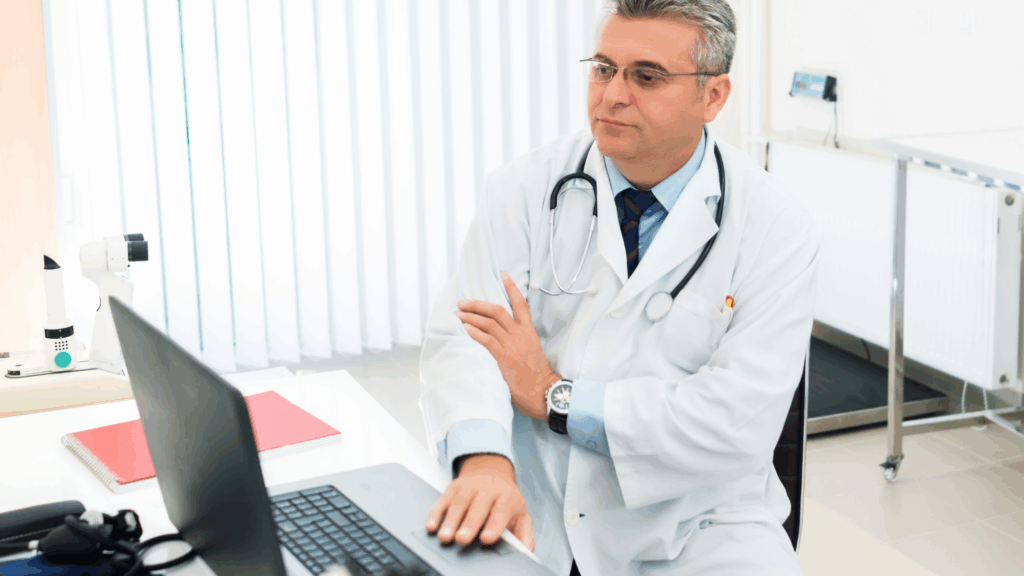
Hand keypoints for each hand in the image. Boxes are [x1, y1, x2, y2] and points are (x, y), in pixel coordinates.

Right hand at [425, 454, 534, 550]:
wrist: (491, 472)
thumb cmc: (505, 499)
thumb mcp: (520, 513)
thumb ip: (524, 533)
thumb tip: (527, 551)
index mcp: (507, 497)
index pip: (501, 510)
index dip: (494, 525)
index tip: (486, 539)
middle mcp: (488, 489)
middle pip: (478, 506)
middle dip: (469, 524)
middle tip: (462, 540)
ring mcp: (469, 487)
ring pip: (459, 503)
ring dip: (450, 520)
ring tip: (445, 537)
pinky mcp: (454, 486)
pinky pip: (443, 499)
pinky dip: (436, 512)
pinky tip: (432, 525)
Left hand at [456, 271, 559, 419]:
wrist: (542, 391)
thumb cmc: (535, 374)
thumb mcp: (531, 349)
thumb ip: (519, 338)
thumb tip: (501, 331)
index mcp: (528, 331)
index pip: (520, 304)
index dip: (511, 288)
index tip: (503, 274)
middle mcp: (520, 335)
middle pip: (497, 311)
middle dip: (477, 304)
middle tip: (462, 302)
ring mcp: (513, 346)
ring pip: (489, 324)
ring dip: (471, 317)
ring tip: (458, 314)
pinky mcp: (505, 358)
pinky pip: (488, 341)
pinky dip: (476, 333)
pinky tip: (466, 329)